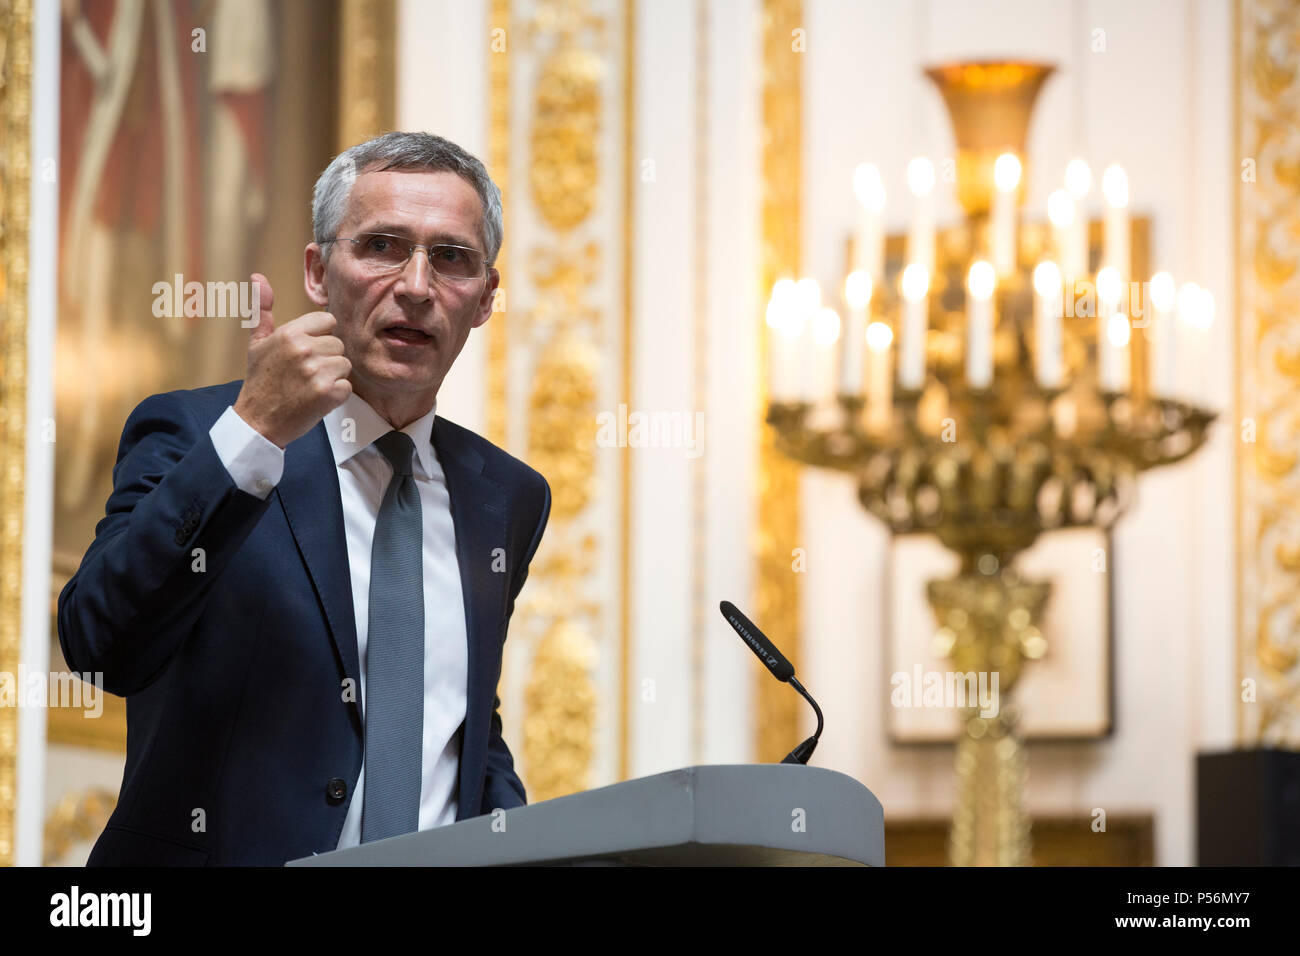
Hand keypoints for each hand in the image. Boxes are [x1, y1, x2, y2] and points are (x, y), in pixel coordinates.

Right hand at [233, 274, 351, 447]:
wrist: (258, 422)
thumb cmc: (260, 380)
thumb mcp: (257, 343)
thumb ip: (261, 310)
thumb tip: (258, 277)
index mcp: (290, 333)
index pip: (328, 321)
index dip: (320, 337)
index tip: (306, 352)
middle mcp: (304, 349)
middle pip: (338, 345)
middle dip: (327, 359)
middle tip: (305, 374)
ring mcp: (317, 372)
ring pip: (345, 365)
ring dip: (332, 377)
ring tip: (309, 386)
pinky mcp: (328, 394)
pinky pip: (347, 387)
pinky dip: (336, 396)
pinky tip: (316, 400)